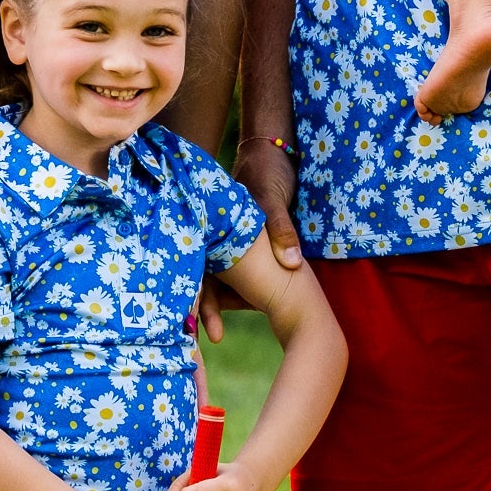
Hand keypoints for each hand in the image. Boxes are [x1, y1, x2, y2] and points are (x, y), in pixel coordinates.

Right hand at [200, 137, 302, 342]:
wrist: (274, 152)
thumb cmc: (269, 169)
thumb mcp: (275, 197)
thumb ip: (281, 229)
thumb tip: (291, 264)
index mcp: (213, 224)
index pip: (199, 264)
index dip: (200, 296)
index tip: (206, 327)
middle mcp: (213, 235)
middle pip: (201, 276)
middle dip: (205, 308)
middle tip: (213, 338)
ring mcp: (225, 242)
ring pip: (215, 280)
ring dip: (217, 305)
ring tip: (220, 335)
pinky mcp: (238, 248)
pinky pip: (231, 276)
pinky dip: (232, 295)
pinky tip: (238, 314)